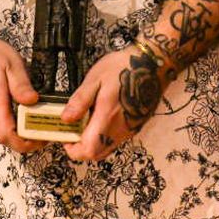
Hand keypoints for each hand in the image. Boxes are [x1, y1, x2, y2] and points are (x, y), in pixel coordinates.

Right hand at [0, 37, 45, 154]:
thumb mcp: (10, 63)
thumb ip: (21, 84)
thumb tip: (32, 101)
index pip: (6, 134)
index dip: (25, 143)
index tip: (40, 138)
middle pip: (6, 138)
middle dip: (25, 140)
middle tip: (42, 130)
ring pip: (1, 132)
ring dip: (17, 132)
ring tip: (33, 121)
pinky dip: (9, 124)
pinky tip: (19, 113)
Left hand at [60, 42, 174, 162]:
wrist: (153, 65)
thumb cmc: (124, 67)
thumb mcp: (96, 78)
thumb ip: (80, 100)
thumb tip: (65, 119)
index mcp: (107, 117)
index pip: (88, 150)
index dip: (73, 149)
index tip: (65, 137)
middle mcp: (120, 129)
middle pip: (97, 154)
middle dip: (81, 148)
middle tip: (73, 129)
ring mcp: (129, 130)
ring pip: (106, 148)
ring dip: (92, 142)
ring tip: (86, 121)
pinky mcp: (135, 126)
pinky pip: (115, 140)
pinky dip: (104, 136)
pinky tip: (100, 117)